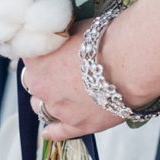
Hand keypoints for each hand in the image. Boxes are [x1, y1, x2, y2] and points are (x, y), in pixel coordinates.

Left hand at [22, 22, 123, 140]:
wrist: (130, 62)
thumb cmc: (105, 39)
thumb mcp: (74, 27)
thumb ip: (62, 38)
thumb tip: (63, 37)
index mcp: (36, 60)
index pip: (29, 56)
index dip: (43, 53)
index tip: (54, 51)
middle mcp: (40, 86)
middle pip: (33, 83)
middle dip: (45, 77)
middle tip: (63, 71)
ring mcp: (58, 108)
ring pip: (41, 108)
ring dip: (49, 101)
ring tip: (64, 95)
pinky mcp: (78, 124)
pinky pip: (59, 132)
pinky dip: (52, 132)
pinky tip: (48, 131)